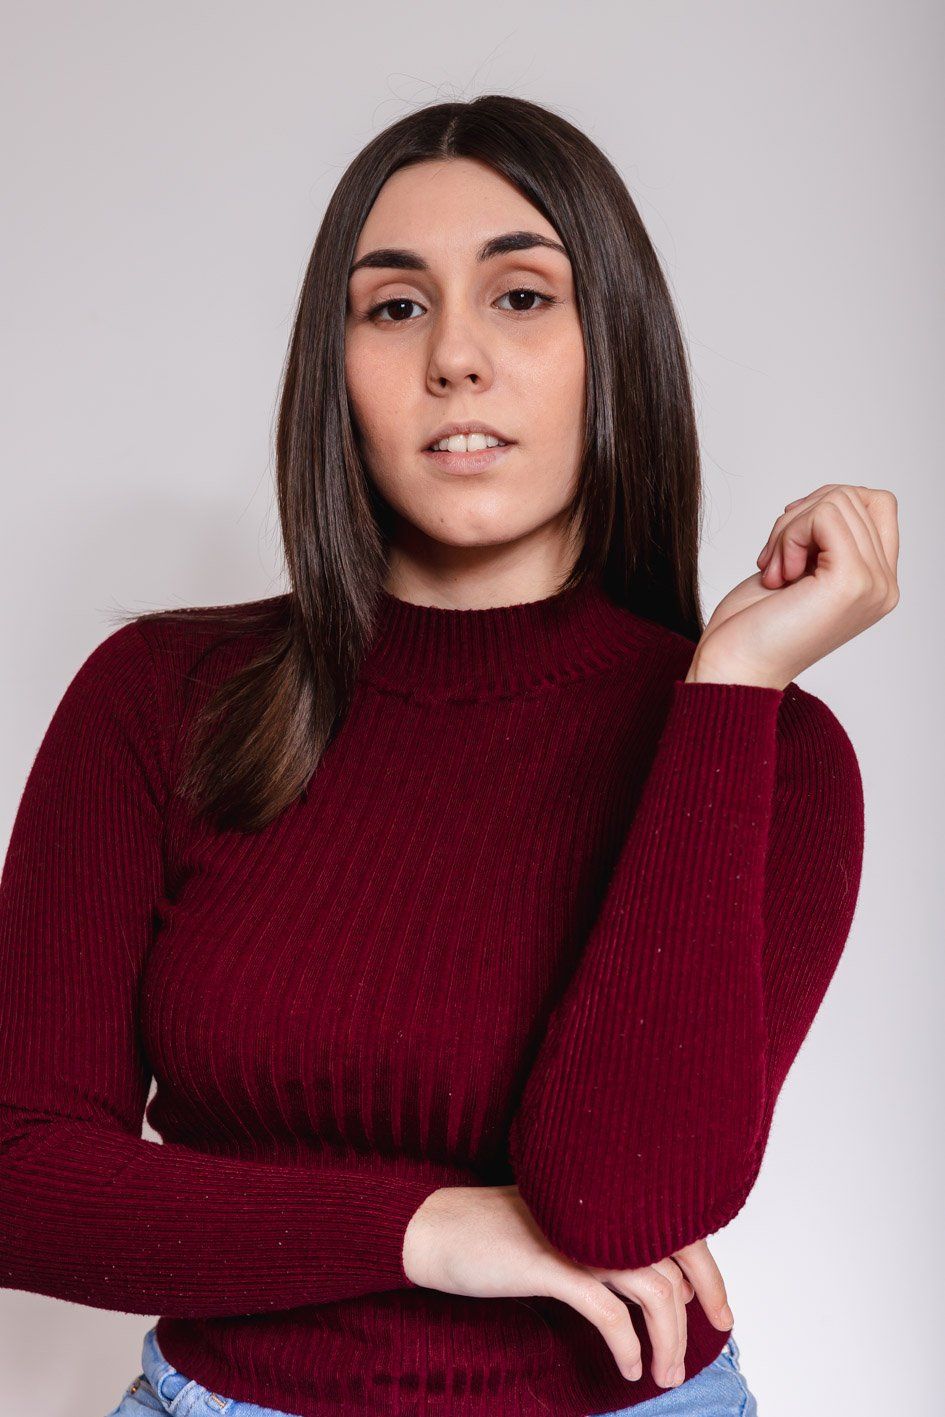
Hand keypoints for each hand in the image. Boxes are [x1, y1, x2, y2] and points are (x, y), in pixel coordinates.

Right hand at [402, 1183, 732, 1390]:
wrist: (434, 1228)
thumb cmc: (495, 1233)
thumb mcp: (562, 1231)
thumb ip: (607, 1245)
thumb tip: (661, 1283)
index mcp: (605, 1198)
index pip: (681, 1229)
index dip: (709, 1273)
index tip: (720, 1313)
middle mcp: (599, 1210)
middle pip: (676, 1262)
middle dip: (698, 1311)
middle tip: (696, 1353)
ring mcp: (576, 1235)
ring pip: (652, 1290)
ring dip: (666, 1339)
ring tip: (662, 1375)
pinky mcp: (551, 1263)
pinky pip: (608, 1311)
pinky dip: (626, 1343)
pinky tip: (628, 1366)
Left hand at [687, 484, 899, 689]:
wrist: (735, 668)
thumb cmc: (755, 625)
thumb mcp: (800, 568)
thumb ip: (827, 536)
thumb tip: (830, 497)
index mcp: (877, 583)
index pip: (878, 504)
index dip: (826, 505)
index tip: (790, 537)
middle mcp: (885, 585)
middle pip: (853, 498)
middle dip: (798, 519)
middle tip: (773, 563)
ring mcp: (873, 584)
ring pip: (837, 501)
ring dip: (789, 530)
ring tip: (774, 573)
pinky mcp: (852, 580)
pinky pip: (825, 515)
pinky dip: (790, 534)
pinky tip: (778, 574)